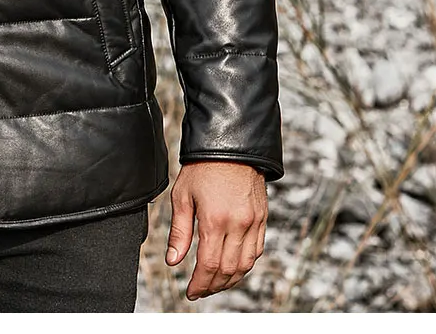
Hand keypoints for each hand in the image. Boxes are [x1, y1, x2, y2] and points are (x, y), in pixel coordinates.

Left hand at [165, 161, 266, 300]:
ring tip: (215, 283)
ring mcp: (254, 222)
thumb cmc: (202, 167)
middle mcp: (238, 224)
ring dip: (230, 280)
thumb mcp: (182, 196)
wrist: (231, 145)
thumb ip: (179, 232)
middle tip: (200, 290)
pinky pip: (257, 250)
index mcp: (215, 220)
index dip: (199, 284)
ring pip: (245, 265)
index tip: (191, 291)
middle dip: (213, 286)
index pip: (208, 265)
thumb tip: (173, 261)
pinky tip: (233, 267)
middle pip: (228, 270)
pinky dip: (245, 264)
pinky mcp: (263, 218)